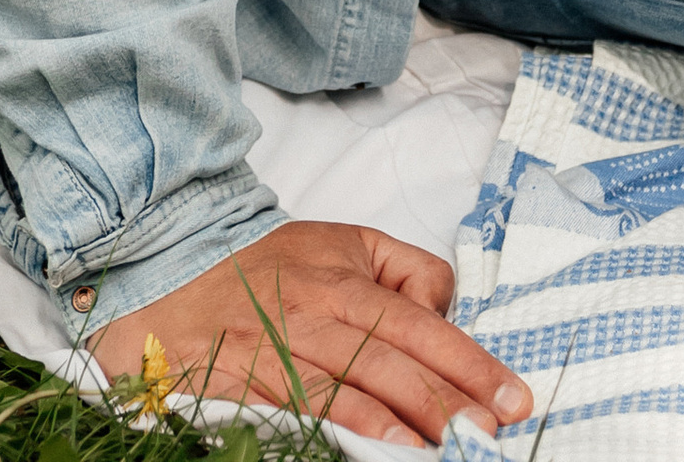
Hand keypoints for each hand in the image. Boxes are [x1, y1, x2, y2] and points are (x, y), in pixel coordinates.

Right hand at [86, 221, 524, 446]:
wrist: (172, 268)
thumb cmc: (269, 262)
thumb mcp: (343, 242)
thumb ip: (404, 270)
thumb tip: (446, 309)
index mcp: (346, 277)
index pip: (423, 322)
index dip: (470, 362)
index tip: (511, 397)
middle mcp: (317, 313)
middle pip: (394, 362)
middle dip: (448, 402)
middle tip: (490, 435)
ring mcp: (278, 351)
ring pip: (351, 392)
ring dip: (401, 426)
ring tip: (442, 453)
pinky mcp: (243, 387)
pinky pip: (300, 414)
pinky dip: (340, 435)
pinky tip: (375, 452)